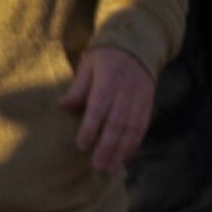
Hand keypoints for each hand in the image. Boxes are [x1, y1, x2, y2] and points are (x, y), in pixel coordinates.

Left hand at [61, 45, 154, 174]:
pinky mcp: (148, 104)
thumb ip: (78, 88)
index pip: (99, 109)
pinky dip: (134, 143)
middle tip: (97, 165)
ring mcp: (140, 98)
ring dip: (121, 150)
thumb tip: (63, 106)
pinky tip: (125, 156)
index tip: (81, 145)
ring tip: (109, 166)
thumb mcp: (88, 65)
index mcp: (109, 80)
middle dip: (107, 147)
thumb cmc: (104, 57)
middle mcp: (127, 91)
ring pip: (132, 128)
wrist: (137, 45)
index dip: (91, 129)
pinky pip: (143, 126)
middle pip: (117, 123)